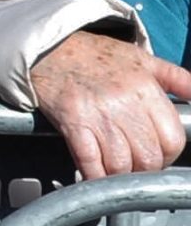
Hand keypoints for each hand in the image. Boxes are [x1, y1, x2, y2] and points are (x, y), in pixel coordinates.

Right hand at [30, 31, 190, 177]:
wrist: (47, 48)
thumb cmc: (95, 55)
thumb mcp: (142, 58)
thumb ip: (177, 78)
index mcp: (146, 89)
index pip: (172, 139)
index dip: (169, 155)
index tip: (158, 156)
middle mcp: (124, 103)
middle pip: (148, 157)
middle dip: (145, 169)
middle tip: (136, 166)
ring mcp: (97, 115)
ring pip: (121, 165)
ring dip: (120, 175)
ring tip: (116, 171)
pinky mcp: (72, 123)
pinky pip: (89, 162)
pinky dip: (94, 176)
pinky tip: (95, 177)